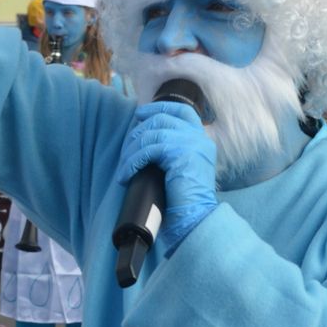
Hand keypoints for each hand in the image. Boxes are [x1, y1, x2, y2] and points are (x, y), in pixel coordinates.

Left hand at [116, 102, 217, 250]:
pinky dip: (133, 161)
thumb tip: (143, 137)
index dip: (159, 107)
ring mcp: (193, 144)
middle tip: (126, 153)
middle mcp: (199, 138)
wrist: (194, 219)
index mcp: (201, 139)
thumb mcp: (180, 169)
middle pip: (162, 118)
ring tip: (124, 168)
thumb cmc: (183, 201)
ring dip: (132, 151)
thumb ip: (172, 151)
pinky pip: (150, 149)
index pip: (181, 110)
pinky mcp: (182, 153)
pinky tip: (126, 175)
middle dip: (137, 132)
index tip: (140, 114)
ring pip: (152, 134)